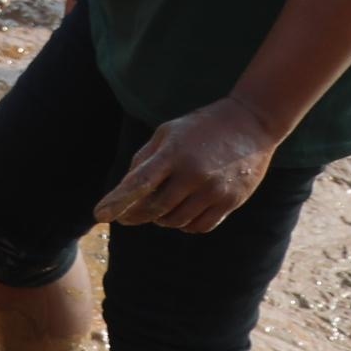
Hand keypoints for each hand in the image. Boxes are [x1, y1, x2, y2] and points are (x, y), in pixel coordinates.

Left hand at [93, 96, 279, 232]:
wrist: (251, 124)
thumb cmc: (200, 127)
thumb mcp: (168, 133)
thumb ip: (144, 160)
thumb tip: (126, 190)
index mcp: (174, 153)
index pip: (139, 183)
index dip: (117, 201)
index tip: (99, 215)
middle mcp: (194, 174)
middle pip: (155, 208)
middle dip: (135, 216)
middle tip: (124, 217)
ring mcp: (215, 190)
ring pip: (176, 221)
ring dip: (160, 219)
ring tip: (157, 208)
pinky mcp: (231, 201)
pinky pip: (199, 226)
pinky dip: (184, 225)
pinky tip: (180, 213)